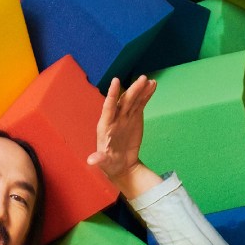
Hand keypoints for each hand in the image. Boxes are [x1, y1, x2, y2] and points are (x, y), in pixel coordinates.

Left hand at [87, 74, 156, 191]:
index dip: (112, 94)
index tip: (116, 81)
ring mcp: (126, 116)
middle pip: (124, 101)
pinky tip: (152, 86)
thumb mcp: (104, 163)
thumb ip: (99, 159)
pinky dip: (146, 95)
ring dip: (141, 89)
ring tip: (150, 81)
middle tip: (142, 79)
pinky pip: (140, 104)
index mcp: (105, 126)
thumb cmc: (109, 164)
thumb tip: (91, 161)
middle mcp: (115, 118)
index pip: (108, 107)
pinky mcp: (135, 117)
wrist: (122, 165)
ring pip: (133, 100)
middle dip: (133, 90)